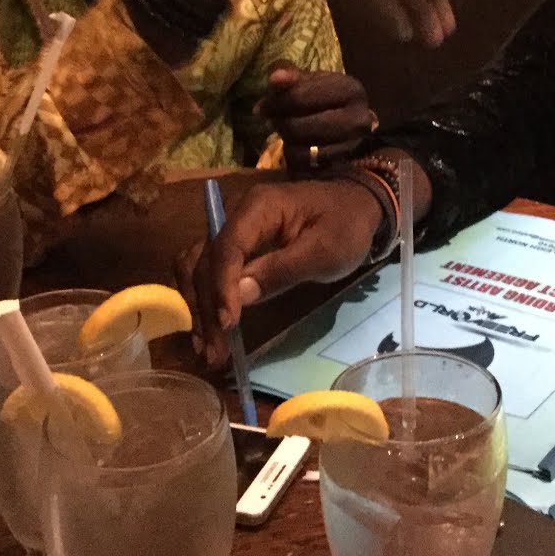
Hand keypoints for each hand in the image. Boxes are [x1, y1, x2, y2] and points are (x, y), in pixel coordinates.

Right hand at [175, 179, 382, 366]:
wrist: (355, 204)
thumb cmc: (345, 225)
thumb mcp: (325, 250)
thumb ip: (282, 270)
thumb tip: (239, 294)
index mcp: (258, 207)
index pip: (227, 247)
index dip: (221, 287)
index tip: (226, 324)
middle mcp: (234, 214)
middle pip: (205, 261)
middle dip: (206, 307)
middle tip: (214, 351)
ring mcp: (232, 229)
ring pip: (199, 269)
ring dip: (199, 308)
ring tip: (206, 347)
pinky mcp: (236, 246)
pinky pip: (209, 272)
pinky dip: (205, 300)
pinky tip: (208, 329)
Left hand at [257, 66, 377, 170]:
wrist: (351, 122)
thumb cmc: (323, 97)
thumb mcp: (309, 80)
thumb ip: (289, 75)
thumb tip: (275, 78)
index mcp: (350, 90)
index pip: (300, 98)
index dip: (274, 104)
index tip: (261, 108)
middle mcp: (358, 120)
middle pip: (299, 128)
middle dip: (280, 124)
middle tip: (271, 121)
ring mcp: (353, 146)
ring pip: (302, 150)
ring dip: (286, 141)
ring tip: (285, 131)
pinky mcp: (344, 166)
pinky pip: (306, 166)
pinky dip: (294, 157)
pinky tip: (295, 146)